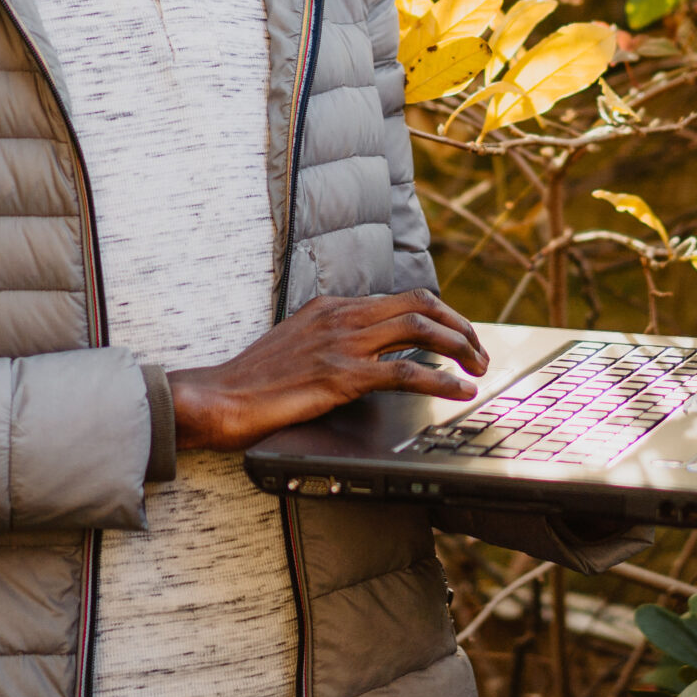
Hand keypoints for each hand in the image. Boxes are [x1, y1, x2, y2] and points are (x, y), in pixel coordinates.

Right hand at [168, 290, 489, 451]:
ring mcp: (342, 344)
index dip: (438, 315)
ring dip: (459, 346)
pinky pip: (405, 373)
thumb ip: (328, 340)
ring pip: (419, 329)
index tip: (458, 335)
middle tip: (480, 351)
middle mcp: (341, 317)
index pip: (400, 298)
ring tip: (479, 367)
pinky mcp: (341, 377)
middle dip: (459, 326)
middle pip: (420, 304)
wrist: (217, 397)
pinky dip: (441, 380)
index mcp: (331, 307)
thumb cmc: (251, 382)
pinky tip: (460, 391)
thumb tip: (362, 355)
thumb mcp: (294, 345)